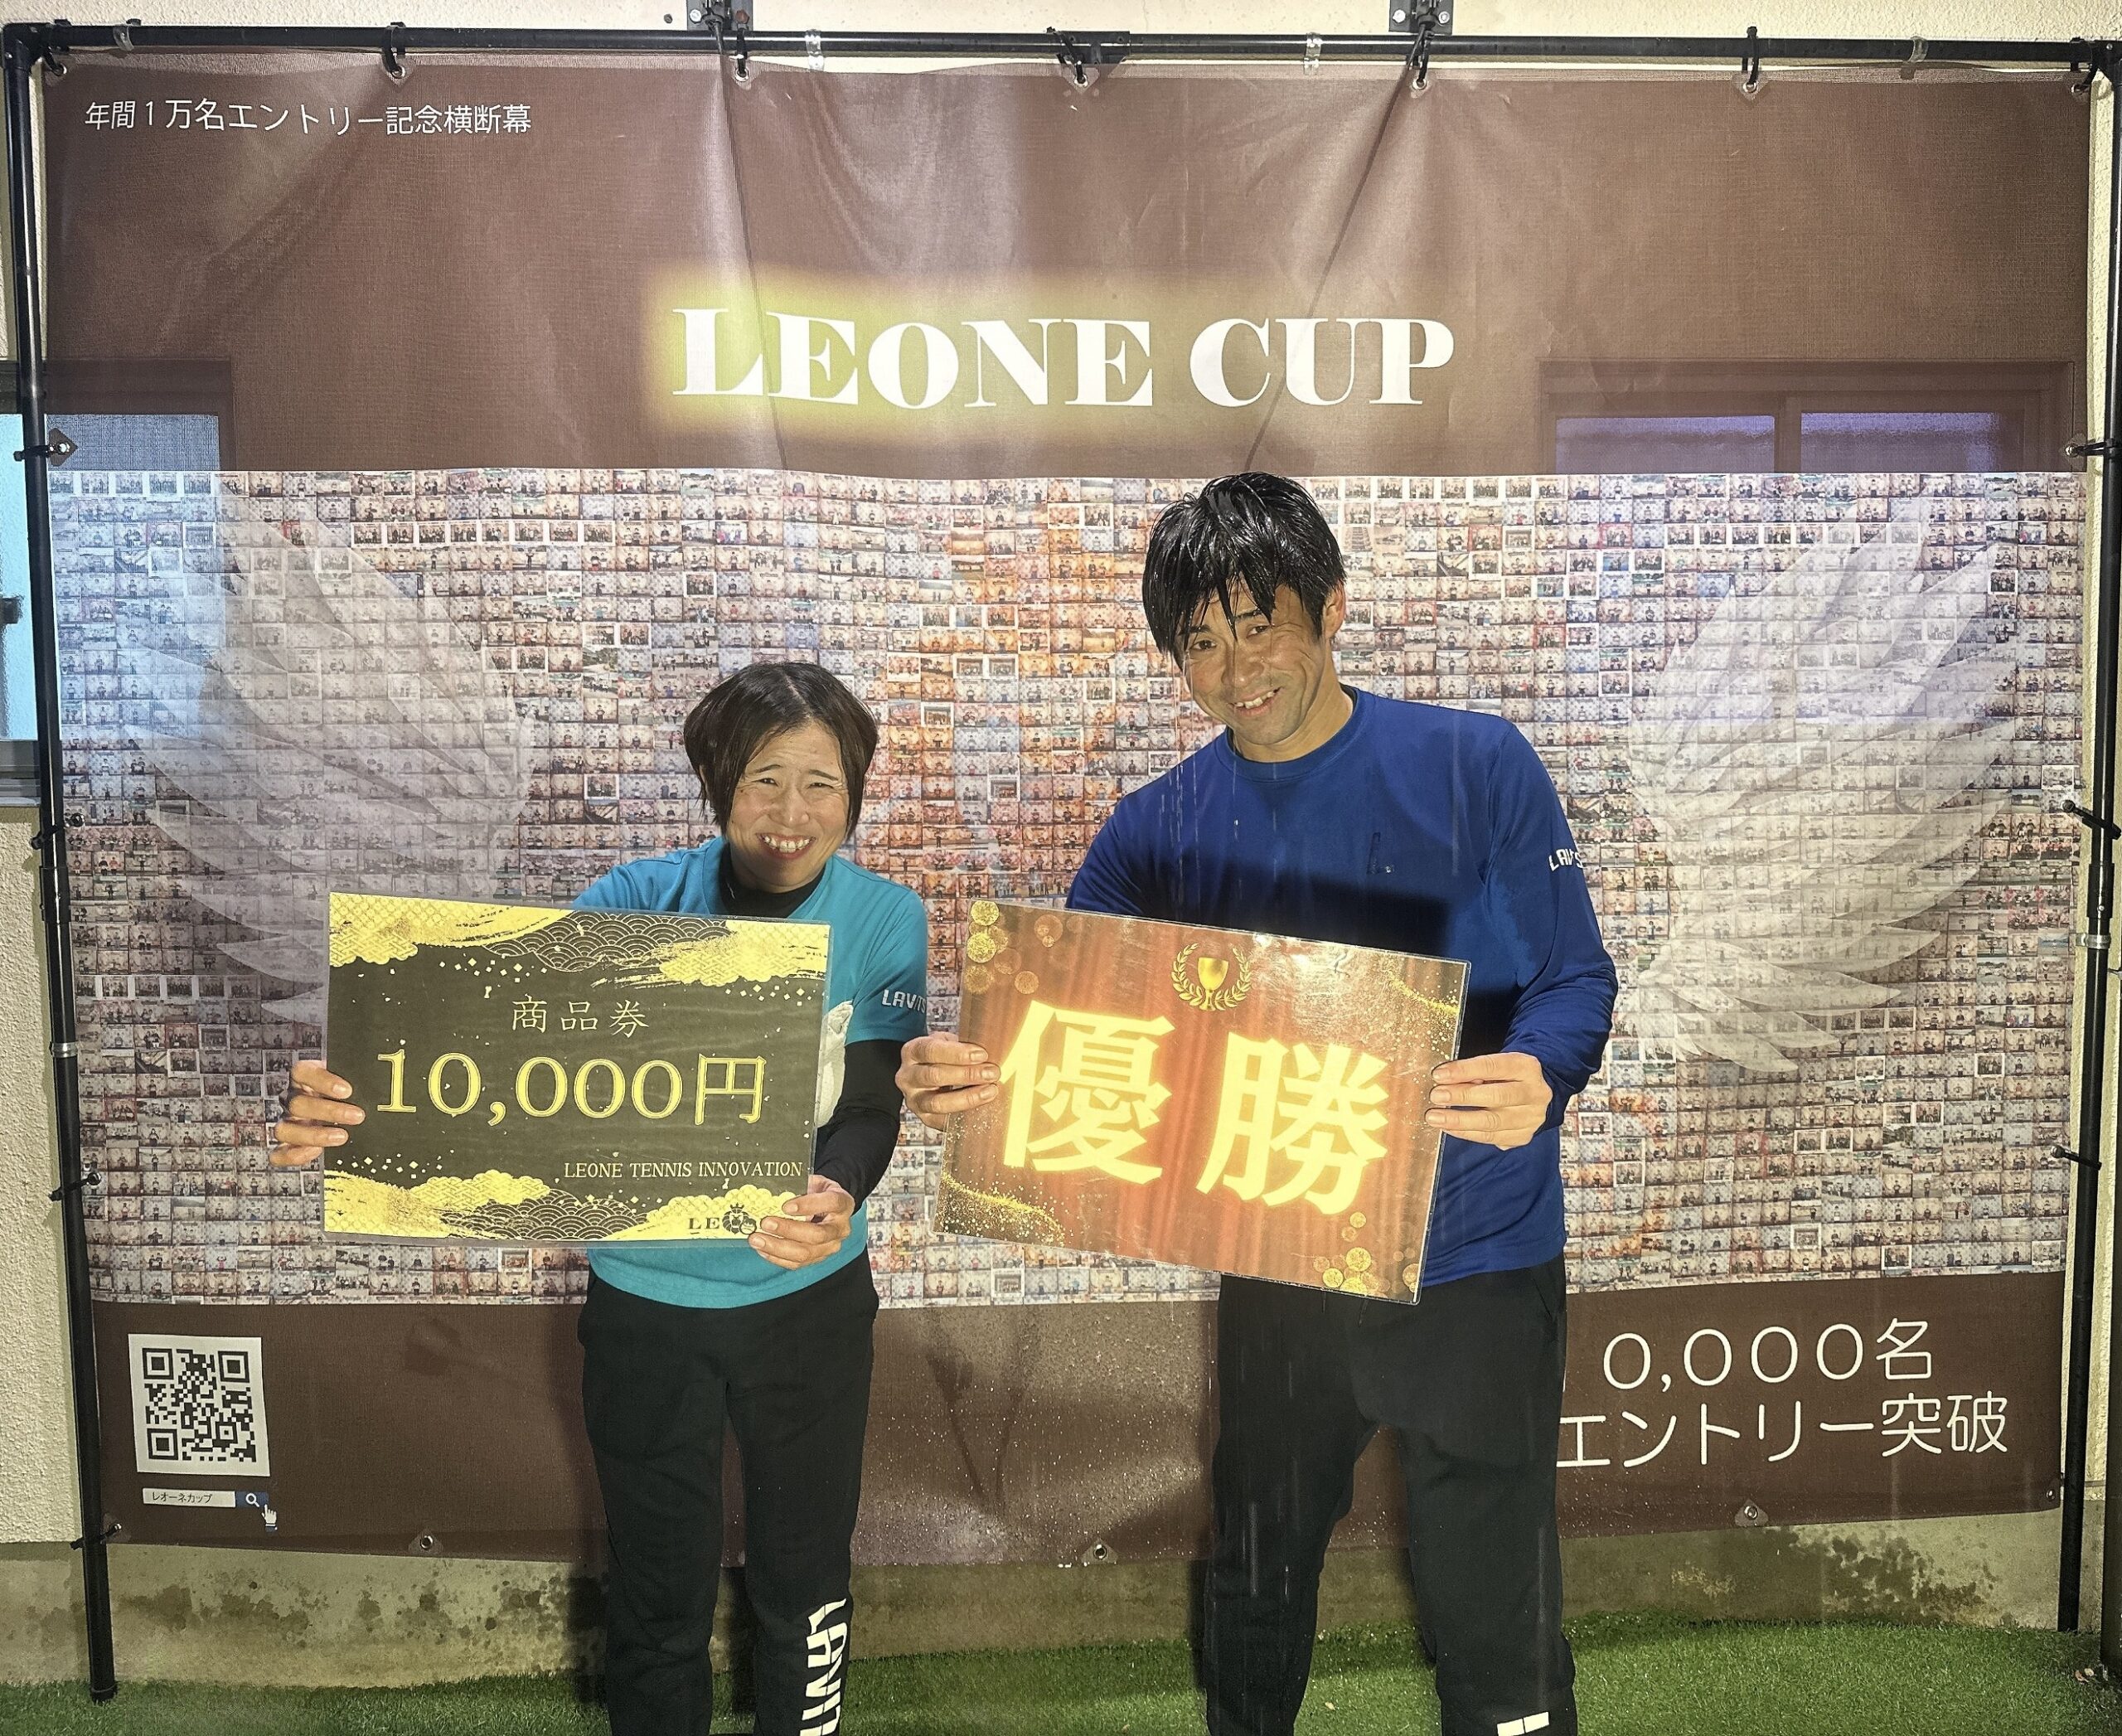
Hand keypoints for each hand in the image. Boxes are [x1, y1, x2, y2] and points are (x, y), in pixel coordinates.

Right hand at [271, 1057, 365, 1167]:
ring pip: (284, 1129)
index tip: (348, 1091)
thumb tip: (389, 1078)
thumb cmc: (353, 1092)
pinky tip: (316, 1152)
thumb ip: (362, 1078)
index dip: (322, 1081)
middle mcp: (293, 1099)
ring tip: (342, 1137)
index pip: (302, 1072)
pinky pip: (278, 1153)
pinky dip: (294, 1156)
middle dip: (329, 1111)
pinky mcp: (288, 1145)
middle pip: (297, 1103)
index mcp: (305, 1078)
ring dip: (314, 1135)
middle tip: (358, 1116)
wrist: (349, 1109)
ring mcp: (289, 1122)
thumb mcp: (356, 1080)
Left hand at [750, 1175, 857, 1269]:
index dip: (808, 1205)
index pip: (831, 1203)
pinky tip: (762, 1248)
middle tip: (765, 1223)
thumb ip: (799, 1186)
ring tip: (756, 1239)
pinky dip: (776, 1257)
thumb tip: (773, 1192)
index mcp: (843, 1203)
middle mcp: (840, 1228)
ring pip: (805, 1253)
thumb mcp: (813, 1182)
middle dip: (788, 1230)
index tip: (786, 1206)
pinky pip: (797, 1263)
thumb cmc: (819, 1193)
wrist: (829, 1209)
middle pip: (816, 1235)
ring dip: (777, 1247)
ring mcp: (830, 1246)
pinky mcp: (818, 1258)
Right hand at [896, 1032, 997, 1131]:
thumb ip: (964, 1044)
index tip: (982, 1054)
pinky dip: (964, 1114)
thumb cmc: (944, 1056)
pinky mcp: (925, 1118)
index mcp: (912, 1052)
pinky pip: (944, 1121)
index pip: (930, 1050)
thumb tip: (993, 1048)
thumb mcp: (949, 1042)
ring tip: (990, 1091)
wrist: (931, 1074)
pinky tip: (982, 1107)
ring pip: (937, 1103)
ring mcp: (914, 1100)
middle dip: (967, 1074)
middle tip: (992, 1073)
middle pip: (934, 1076)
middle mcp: (908, 1076)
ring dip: (968, 1097)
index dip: (957, 1053)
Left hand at [1426, 1052, 1552, 1151]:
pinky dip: (1466, 1133)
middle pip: (1496, 1096)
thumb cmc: (1509, 1076)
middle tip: (1436, 1096)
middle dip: (1462, 1096)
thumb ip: (1475, 1071)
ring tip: (1435, 1117)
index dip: (1464, 1070)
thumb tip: (1444, 1080)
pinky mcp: (1522, 1136)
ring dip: (1459, 1120)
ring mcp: (1531, 1118)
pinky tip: (1449, 1127)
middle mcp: (1534, 1093)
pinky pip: (1491, 1137)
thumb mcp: (1497, 1065)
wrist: (1536, 1095)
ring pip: (1492, 1122)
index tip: (1439, 1074)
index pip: (1493, 1066)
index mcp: (1527, 1067)